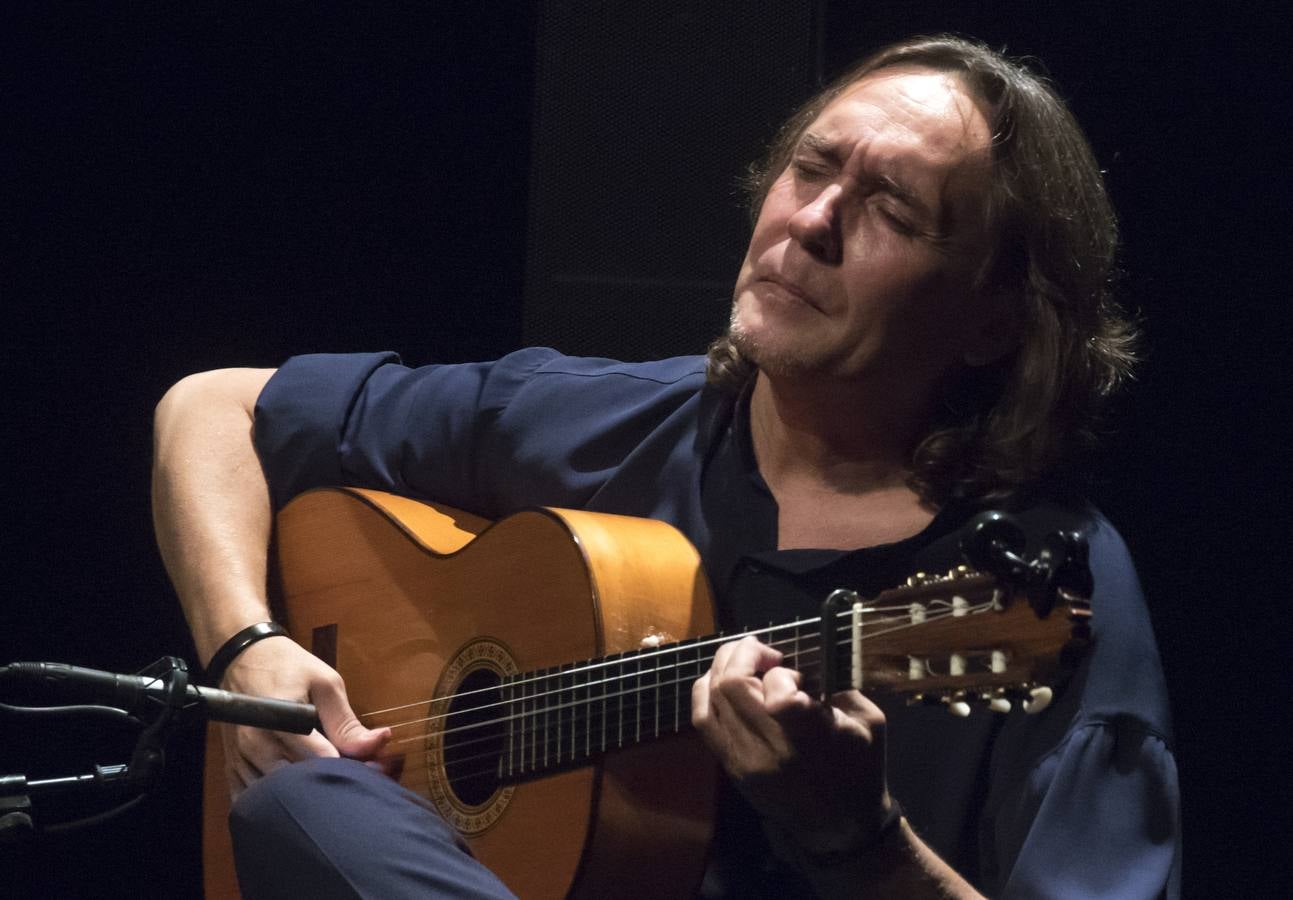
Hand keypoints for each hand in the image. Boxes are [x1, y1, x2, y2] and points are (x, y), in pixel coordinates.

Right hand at [217, 636, 389, 797]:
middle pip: (300, 785)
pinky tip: (296, 793)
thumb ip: (347, 721)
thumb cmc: (288, 667)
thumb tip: (380, 741)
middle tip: (355, 779)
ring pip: (278, 797)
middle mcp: (257, 745)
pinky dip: (278, 801)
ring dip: (305, 796)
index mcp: (281, 720)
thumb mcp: (325, 684)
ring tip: (328, 785)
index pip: (322, 761)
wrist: (243, 659)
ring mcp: (241, 760)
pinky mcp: (233, 769)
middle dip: (330, 786)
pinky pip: (255, 799)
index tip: (374, 769)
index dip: (352, 769)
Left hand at [690, 635, 891, 854]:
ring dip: (723, 667)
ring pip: (711, 698)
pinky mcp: (731, 767)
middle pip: (732, 685)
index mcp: (811, 739)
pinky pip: (702, 720)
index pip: (778, 693)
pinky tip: (722, 681)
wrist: (838, 828)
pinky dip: (706, 691)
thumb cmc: (860, 769)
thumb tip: (802, 661)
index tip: (794, 675)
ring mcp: (744, 760)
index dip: (781, 673)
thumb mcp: (870, 722)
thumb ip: (838, 684)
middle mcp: (770, 750)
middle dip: (743, 653)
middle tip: (764, 652)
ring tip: (743, 660)